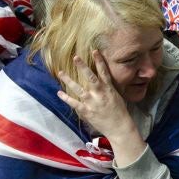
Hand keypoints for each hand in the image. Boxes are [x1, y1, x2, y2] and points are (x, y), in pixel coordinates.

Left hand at [56, 51, 144, 165]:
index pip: (104, 72)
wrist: (119, 128)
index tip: (94, 50)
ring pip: (78, 89)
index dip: (99, 61)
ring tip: (61, 72)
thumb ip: (108, 87)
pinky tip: (59, 92)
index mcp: (109, 89)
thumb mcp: (116, 96)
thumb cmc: (119, 111)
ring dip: (69, 80)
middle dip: (83, 67)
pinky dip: (66, 98)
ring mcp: (92, 103)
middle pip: (90, 77)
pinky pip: (74, 103)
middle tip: (75, 57)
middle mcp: (100, 94)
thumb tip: (102, 78)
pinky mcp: (87, 111)